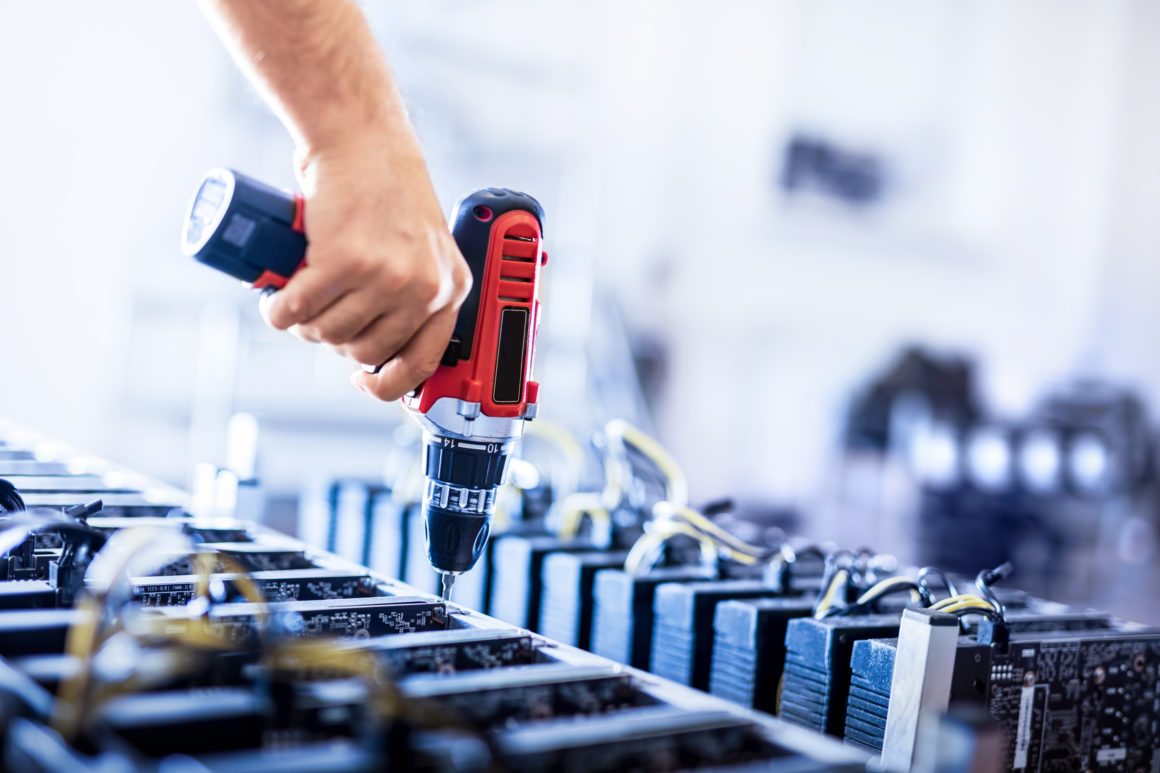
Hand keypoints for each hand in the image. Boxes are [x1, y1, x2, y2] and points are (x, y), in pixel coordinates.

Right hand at [262, 138, 470, 401]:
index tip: (363, 382)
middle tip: (318, 316)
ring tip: (296, 302)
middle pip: (365, 351)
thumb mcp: (422, 247)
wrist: (362, 137)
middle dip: (333, 341)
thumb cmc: (386, 189)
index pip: (423, 361)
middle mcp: (423, 287)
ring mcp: (385, 276)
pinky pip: (299, 309)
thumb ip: (414, 290)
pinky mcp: (343, 262)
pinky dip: (279, 310)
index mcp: (449, 288)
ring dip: (303, 326)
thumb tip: (379, 347)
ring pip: (329, 333)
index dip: (388, 383)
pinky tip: (276, 299)